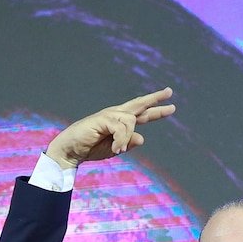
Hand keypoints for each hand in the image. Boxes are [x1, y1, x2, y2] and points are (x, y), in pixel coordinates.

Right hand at [45, 87, 175, 168]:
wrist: (71, 150)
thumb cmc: (91, 149)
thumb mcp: (115, 149)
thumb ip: (128, 142)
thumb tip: (142, 137)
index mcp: (120, 122)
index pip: (142, 114)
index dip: (156, 110)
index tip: (171, 106)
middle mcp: (116, 114)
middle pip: (139, 104)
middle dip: (155, 98)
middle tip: (169, 91)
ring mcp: (109, 115)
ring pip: (130, 122)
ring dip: (126, 138)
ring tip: (119, 150)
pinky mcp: (102, 118)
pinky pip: (120, 128)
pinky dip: (120, 140)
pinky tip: (117, 149)